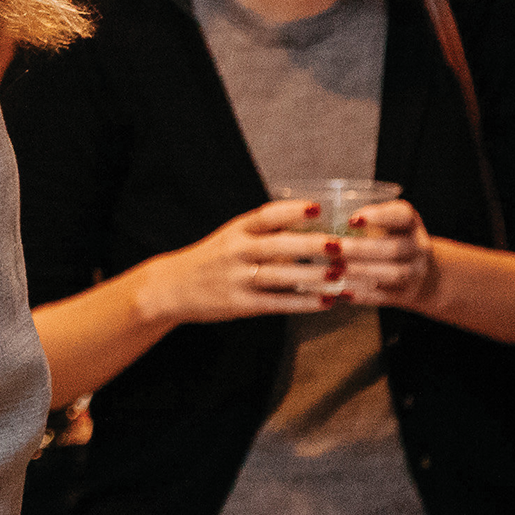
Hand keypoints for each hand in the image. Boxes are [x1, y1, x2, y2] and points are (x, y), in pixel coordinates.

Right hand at [138, 197, 345, 326]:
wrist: (172, 287)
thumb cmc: (211, 259)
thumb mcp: (231, 237)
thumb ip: (266, 233)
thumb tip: (314, 228)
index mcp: (236, 230)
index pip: (266, 215)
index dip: (292, 211)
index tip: (318, 209)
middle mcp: (235, 252)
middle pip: (279, 246)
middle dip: (313, 246)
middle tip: (342, 245)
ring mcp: (236, 279)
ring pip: (281, 277)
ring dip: (314, 276)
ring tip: (340, 274)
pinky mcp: (239, 305)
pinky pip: (277, 303)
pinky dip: (304, 303)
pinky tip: (326, 301)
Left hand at [327, 198, 440, 312]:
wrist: (421, 275)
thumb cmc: (387, 239)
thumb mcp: (382, 223)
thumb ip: (358, 219)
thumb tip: (312, 215)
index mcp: (409, 222)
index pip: (402, 215)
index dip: (378, 216)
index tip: (351, 220)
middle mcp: (417, 247)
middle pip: (394, 248)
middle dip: (361, 249)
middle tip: (333, 248)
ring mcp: (415, 272)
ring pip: (392, 274)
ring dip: (361, 272)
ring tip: (334, 270)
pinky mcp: (405, 294)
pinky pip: (385, 296)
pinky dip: (362, 295)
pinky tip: (340, 292)